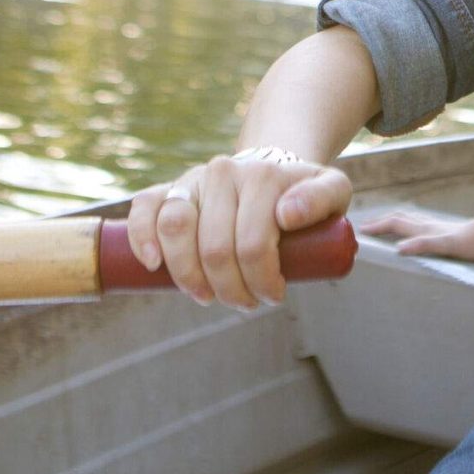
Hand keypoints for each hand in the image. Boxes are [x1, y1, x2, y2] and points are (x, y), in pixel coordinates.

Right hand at [124, 153, 351, 309]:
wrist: (270, 171)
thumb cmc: (301, 194)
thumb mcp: (331, 192)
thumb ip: (322, 198)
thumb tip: (287, 214)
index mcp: (262, 175)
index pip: (254, 245)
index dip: (262, 282)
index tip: (274, 296)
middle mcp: (223, 172)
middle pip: (214, 248)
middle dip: (229, 289)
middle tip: (246, 302)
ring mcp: (192, 179)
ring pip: (175, 229)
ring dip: (188, 276)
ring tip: (207, 295)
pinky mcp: (168, 188)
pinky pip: (144, 208)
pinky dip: (141, 237)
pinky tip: (152, 264)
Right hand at [358, 208, 473, 260]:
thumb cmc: (470, 244)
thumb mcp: (445, 246)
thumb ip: (423, 245)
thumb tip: (399, 247)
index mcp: (423, 230)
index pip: (395, 225)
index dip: (377, 226)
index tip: (361, 229)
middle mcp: (427, 225)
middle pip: (399, 219)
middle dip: (381, 222)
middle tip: (367, 226)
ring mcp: (435, 227)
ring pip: (409, 220)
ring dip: (394, 221)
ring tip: (386, 225)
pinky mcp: (444, 231)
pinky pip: (420, 225)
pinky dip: (409, 225)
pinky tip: (415, 231)